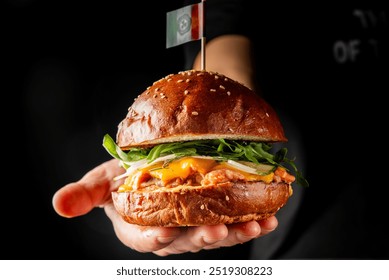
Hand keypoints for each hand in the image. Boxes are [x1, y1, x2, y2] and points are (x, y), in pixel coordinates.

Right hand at [52, 159, 278, 255]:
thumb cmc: (126, 176)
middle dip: (201, 238)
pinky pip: (230, 224)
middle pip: (184, 241)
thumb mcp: (103, 181)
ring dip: (233, 233)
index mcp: (139, 228)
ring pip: (213, 235)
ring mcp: (193, 228)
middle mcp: (168, 234)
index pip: (143, 238)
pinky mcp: (212, 219)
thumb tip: (59, 205)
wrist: (154, 167)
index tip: (163, 232)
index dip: (152, 238)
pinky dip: (248, 222)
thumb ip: (84, 194)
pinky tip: (265, 218)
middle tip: (216, 232)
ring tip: (253, 226)